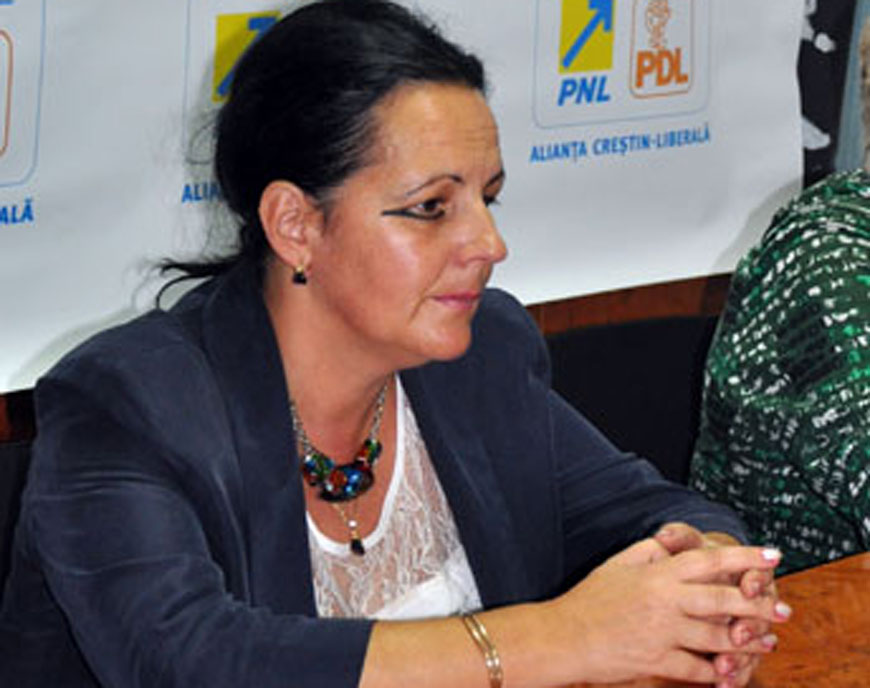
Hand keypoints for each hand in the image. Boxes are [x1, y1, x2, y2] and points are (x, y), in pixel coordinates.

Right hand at [543, 538, 786, 685]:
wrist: (565, 637)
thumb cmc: (589, 599)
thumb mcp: (618, 564)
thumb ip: (650, 551)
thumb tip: (674, 543)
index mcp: (657, 574)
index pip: (709, 560)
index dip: (744, 557)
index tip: (771, 556)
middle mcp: (665, 602)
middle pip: (723, 600)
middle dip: (759, 604)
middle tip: (783, 608)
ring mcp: (663, 634)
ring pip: (718, 638)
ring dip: (747, 641)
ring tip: (767, 641)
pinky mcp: (658, 662)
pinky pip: (698, 669)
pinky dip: (718, 672)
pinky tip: (732, 671)